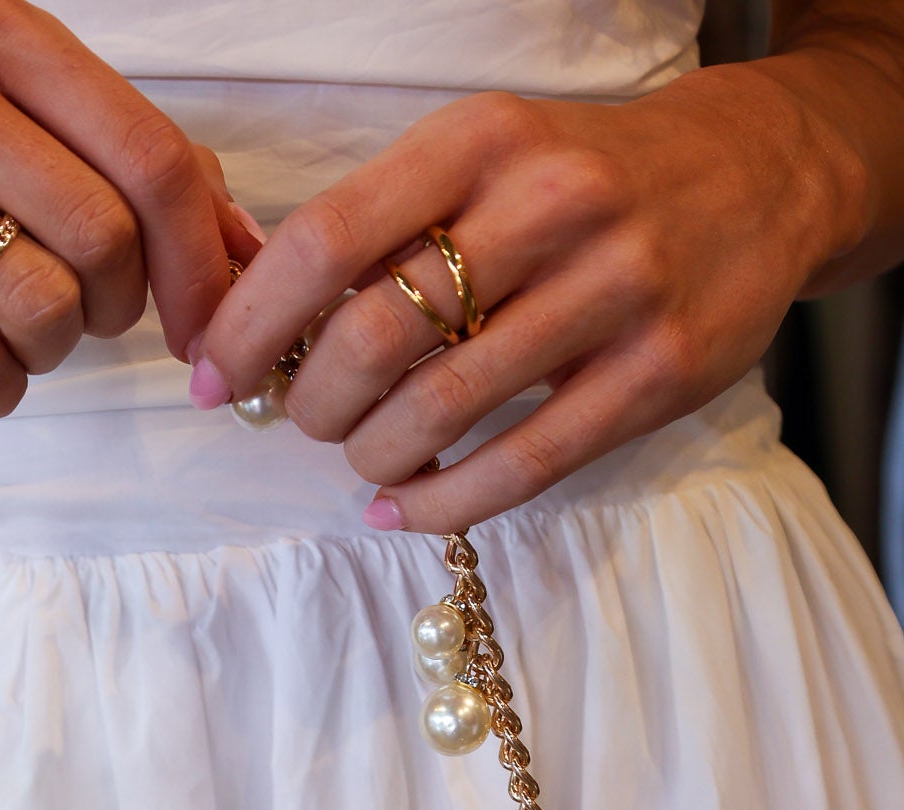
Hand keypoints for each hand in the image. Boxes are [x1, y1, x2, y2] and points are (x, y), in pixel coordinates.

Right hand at [0, 1, 253, 418]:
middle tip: (87, 319)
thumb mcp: (17, 126)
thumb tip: (253, 258)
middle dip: (119, 310)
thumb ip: (139, 175)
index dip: (202, 264)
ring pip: (38, 306)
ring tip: (17, 335)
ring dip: (51, 353)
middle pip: (103, 238)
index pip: (151, 157)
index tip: (208, 326)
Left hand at [191, 68, 863, 528]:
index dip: (250, 323)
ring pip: (443, 408)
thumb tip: (257, 316)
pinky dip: (442, 501)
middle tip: (305, 421)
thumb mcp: (488, 159)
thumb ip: (388, 225)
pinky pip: (521, 465)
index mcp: (483, 138)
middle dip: (314, 401)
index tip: (210, 376)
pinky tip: (403, 507)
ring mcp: (614, 291)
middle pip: (375, 335)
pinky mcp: (658, 374)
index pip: (327, 239)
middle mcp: (550, 203)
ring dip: (374, 454)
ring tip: (363, 458)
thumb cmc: (586, 180)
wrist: (761, 176)